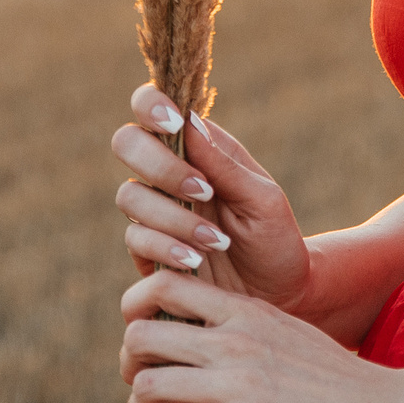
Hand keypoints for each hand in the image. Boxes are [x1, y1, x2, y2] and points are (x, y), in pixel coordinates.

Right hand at [111, 85, 313, 314]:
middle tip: (202, 190)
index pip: (152, 107)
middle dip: (160, 166)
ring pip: (130, 195)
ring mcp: (154, 212)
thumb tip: (189, 123)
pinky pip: (136, 239)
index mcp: (198, 148)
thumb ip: (224, 165)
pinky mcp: (147, 251)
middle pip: (126, 143)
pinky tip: (196, 260)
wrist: (277, 296)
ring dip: (173, 216)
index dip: (151, 105)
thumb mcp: (262, 200)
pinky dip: (166, 248)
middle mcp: (167, 174)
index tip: (173, 124)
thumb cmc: (274, 239)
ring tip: (215, 241)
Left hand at [120, 268, 403, 402]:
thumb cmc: (345, 386)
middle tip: (145, 389)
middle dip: (131, 364)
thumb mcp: (292, 338)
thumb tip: (212, 347)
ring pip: (145, 382)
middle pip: (140, 333)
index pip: (164, 285)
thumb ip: (249, 334)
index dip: (139, 312)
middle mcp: (236, 337)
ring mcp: (238, 380)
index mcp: (248, 311)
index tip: (149, 344)